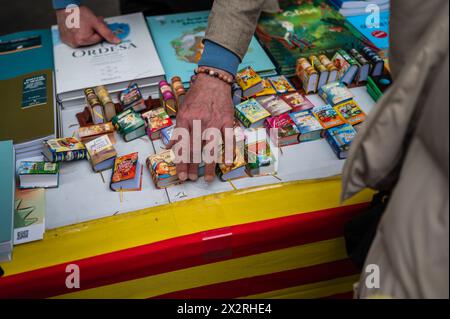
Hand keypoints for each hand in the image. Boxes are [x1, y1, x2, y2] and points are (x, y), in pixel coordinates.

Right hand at [56, 6, 120, 47]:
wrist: (65, 7)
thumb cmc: (78, 13)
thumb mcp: (96, 22)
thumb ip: (107, 33)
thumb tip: (116, 40)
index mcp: (82, 40)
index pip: (98, 39)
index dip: (98, 30)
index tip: (95, 25)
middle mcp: (74, 43)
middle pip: (91, 41)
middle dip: (93, 32)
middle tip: (89, 24)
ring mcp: (69, 42)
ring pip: (84, 40)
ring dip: (86, 33)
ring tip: (82, 24)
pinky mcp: (65, 39)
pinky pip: (76, 39)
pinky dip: (78, 34)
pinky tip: (77, 27)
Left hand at [169, 67, 234, 182]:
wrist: (213, 81)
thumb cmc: (196, 96)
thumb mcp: (181, 110)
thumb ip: (177, 130)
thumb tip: (169, 147)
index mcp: (185, 119)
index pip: (181, 145)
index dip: (181, 162)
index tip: (181, 175)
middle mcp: (199, 122)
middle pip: (195, 149)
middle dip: (193, 166)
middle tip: (191, 179)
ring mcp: (214, 122)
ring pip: (211, 147)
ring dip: (209, 165)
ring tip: (208, 179)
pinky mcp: (227, 120)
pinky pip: (228, 138)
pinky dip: (229, 151)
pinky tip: (227, 162)